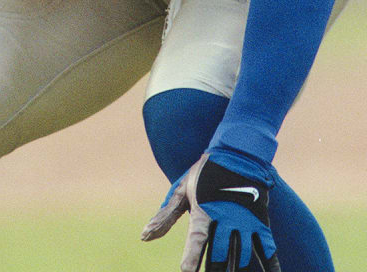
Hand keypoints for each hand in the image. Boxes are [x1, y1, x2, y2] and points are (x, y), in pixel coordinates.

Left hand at [141, 152, 279, 270]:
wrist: (237, 154)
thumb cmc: (203, 174)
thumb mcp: (181, 191)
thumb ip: (165, 217)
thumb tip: (144, 237)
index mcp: (203, 212)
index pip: (196, 240)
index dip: (191, 257)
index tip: (186, 271)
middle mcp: (226, 220)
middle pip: (220, 253)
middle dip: (215, 268)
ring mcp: (246, 222)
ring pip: (243, 254)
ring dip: (237, 267)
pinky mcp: (261, 222)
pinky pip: (268, 248)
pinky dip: (270, 265)